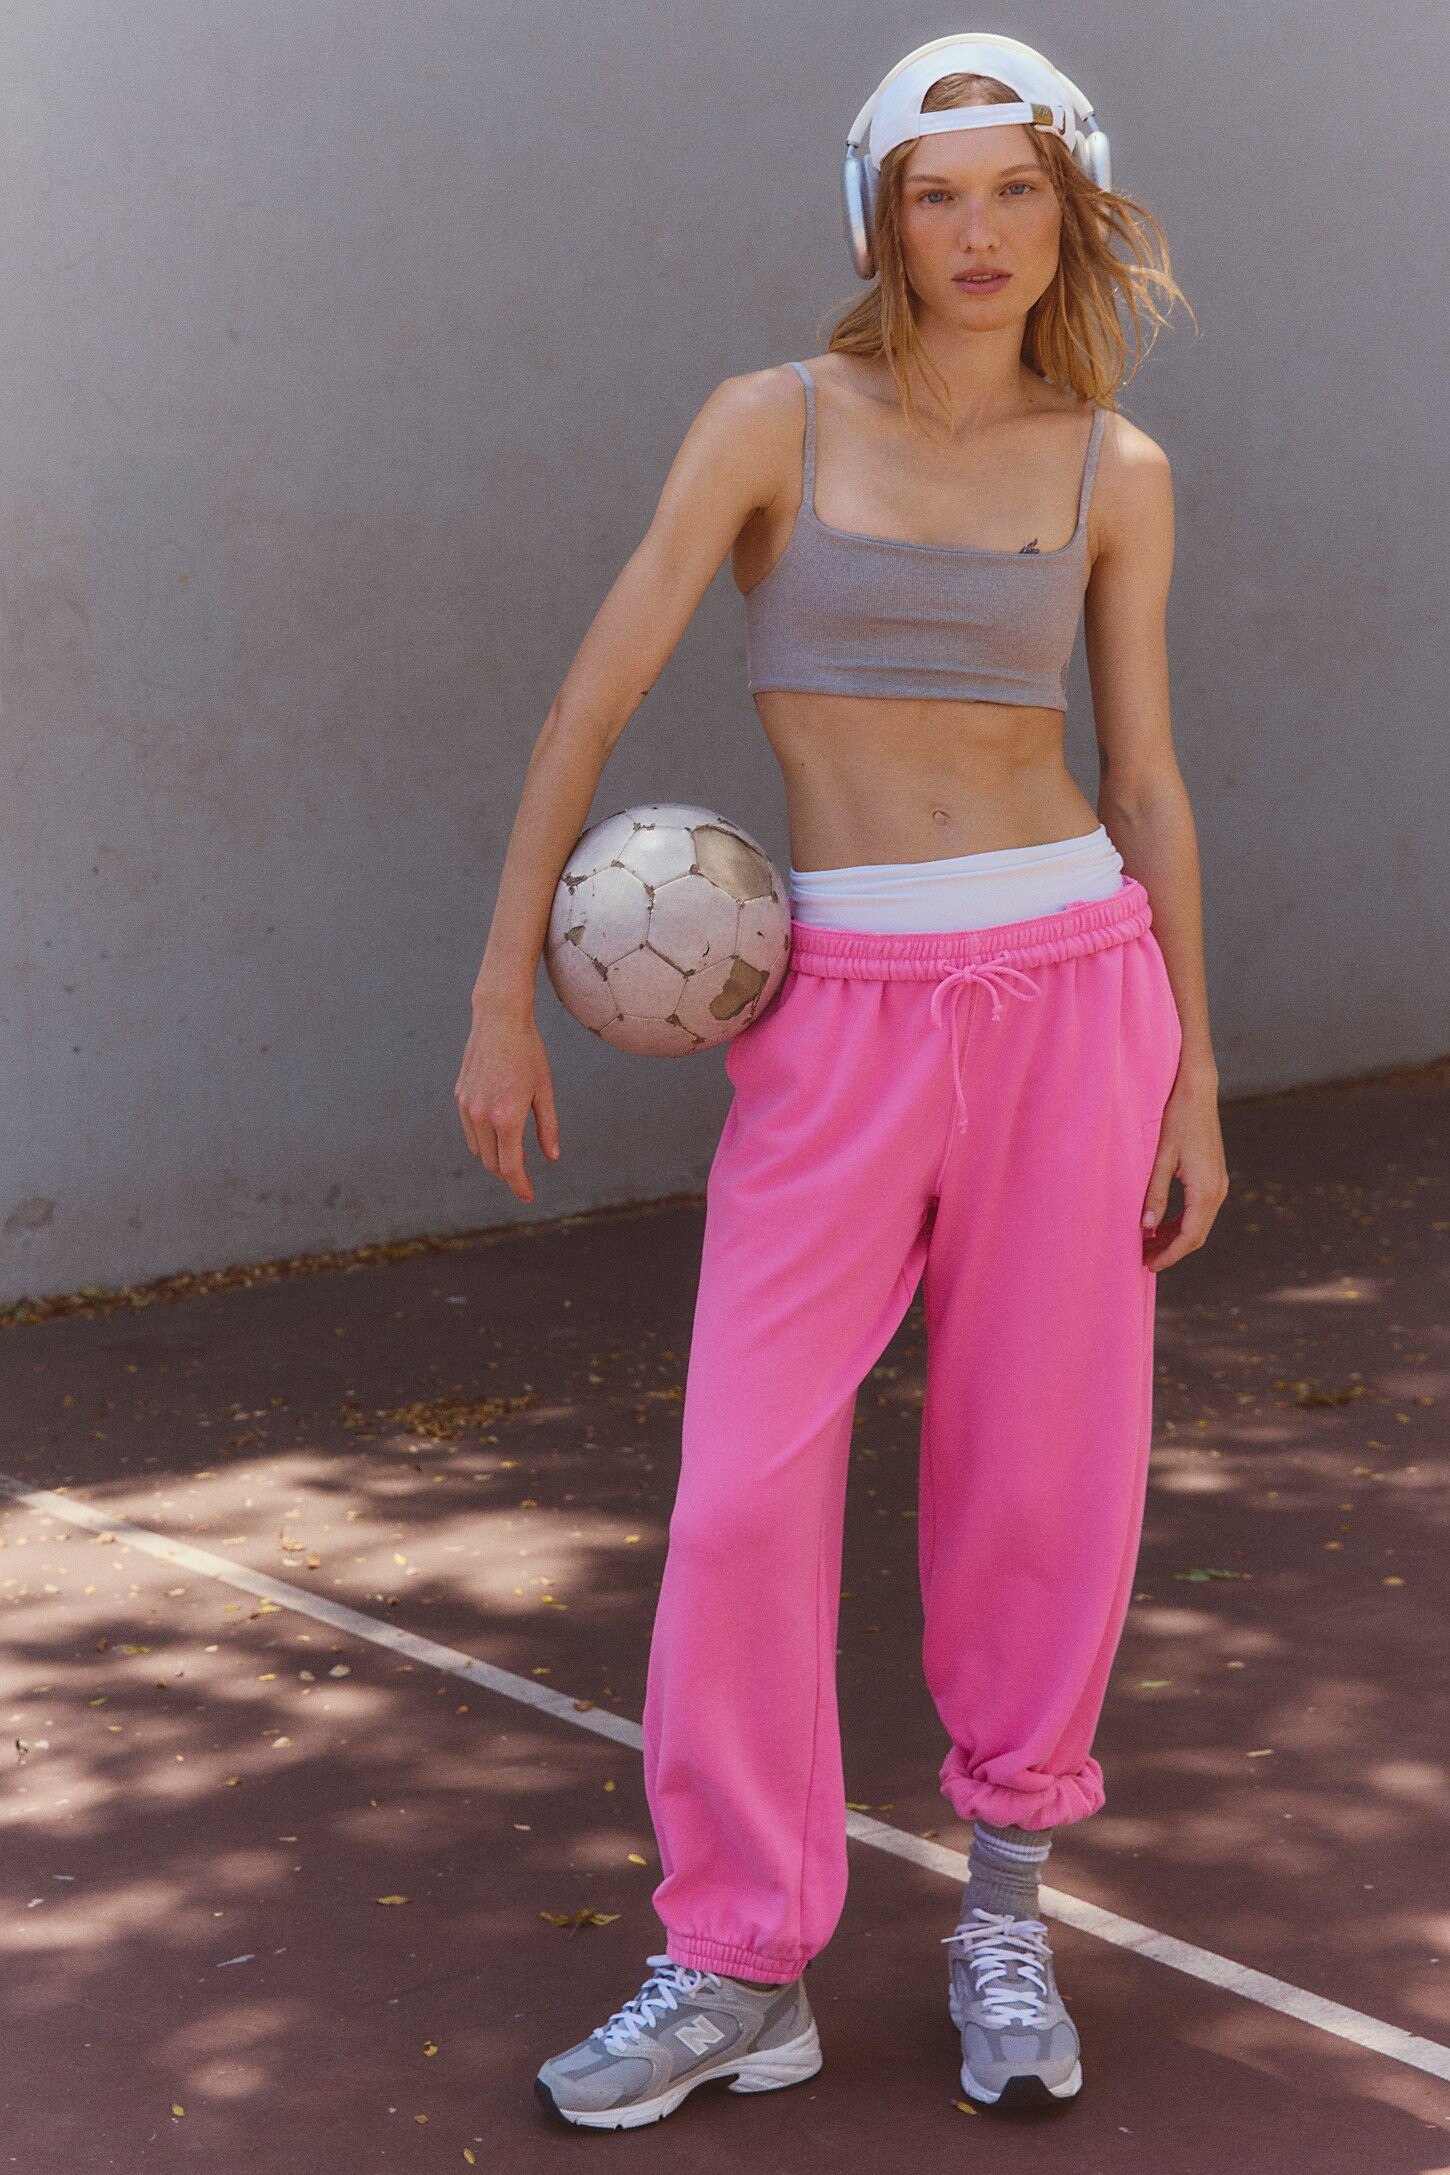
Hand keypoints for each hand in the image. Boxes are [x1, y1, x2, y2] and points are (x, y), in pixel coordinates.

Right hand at [454, 1007, 560, 1203]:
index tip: (528, 1196)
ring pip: (477, 1150)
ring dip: (493, 1159)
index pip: (510, 1166)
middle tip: (523, 1178)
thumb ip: (547, 1127)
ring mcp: (467, 1107)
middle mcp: (483, 1115)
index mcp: (507, 1117)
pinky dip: (482, 1140)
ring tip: (510, 1156)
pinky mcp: (460, 1097)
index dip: (520, 1185)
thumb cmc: (528, 1054)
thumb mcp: (544, 1091)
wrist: (499, 1021)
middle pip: (492, 1163)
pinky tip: (496, 1134)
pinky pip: (470, 1130)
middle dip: (508, 1174)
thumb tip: (552, 1156)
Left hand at [1141, 1074, 1228, 1271]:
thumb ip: (1154, 1194)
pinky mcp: (1214, 1177)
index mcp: (1205, 1190)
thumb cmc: (1176, 1119)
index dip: (1169, 1255)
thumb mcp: (1160, 1158)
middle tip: (1143, 1260)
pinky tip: (1161, 1225)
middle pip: (1196, 1235)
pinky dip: (1182, 1223)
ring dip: (1176, 1238)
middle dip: (1171, 1251)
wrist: (1197, 1091)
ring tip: (1149, 1246)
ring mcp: (1218, 1184)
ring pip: (1199, 1224)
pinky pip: (1200, 1210)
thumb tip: (1147, 1227)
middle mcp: (1217, 1190)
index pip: (1189, 1237)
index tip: (1148, 1267)